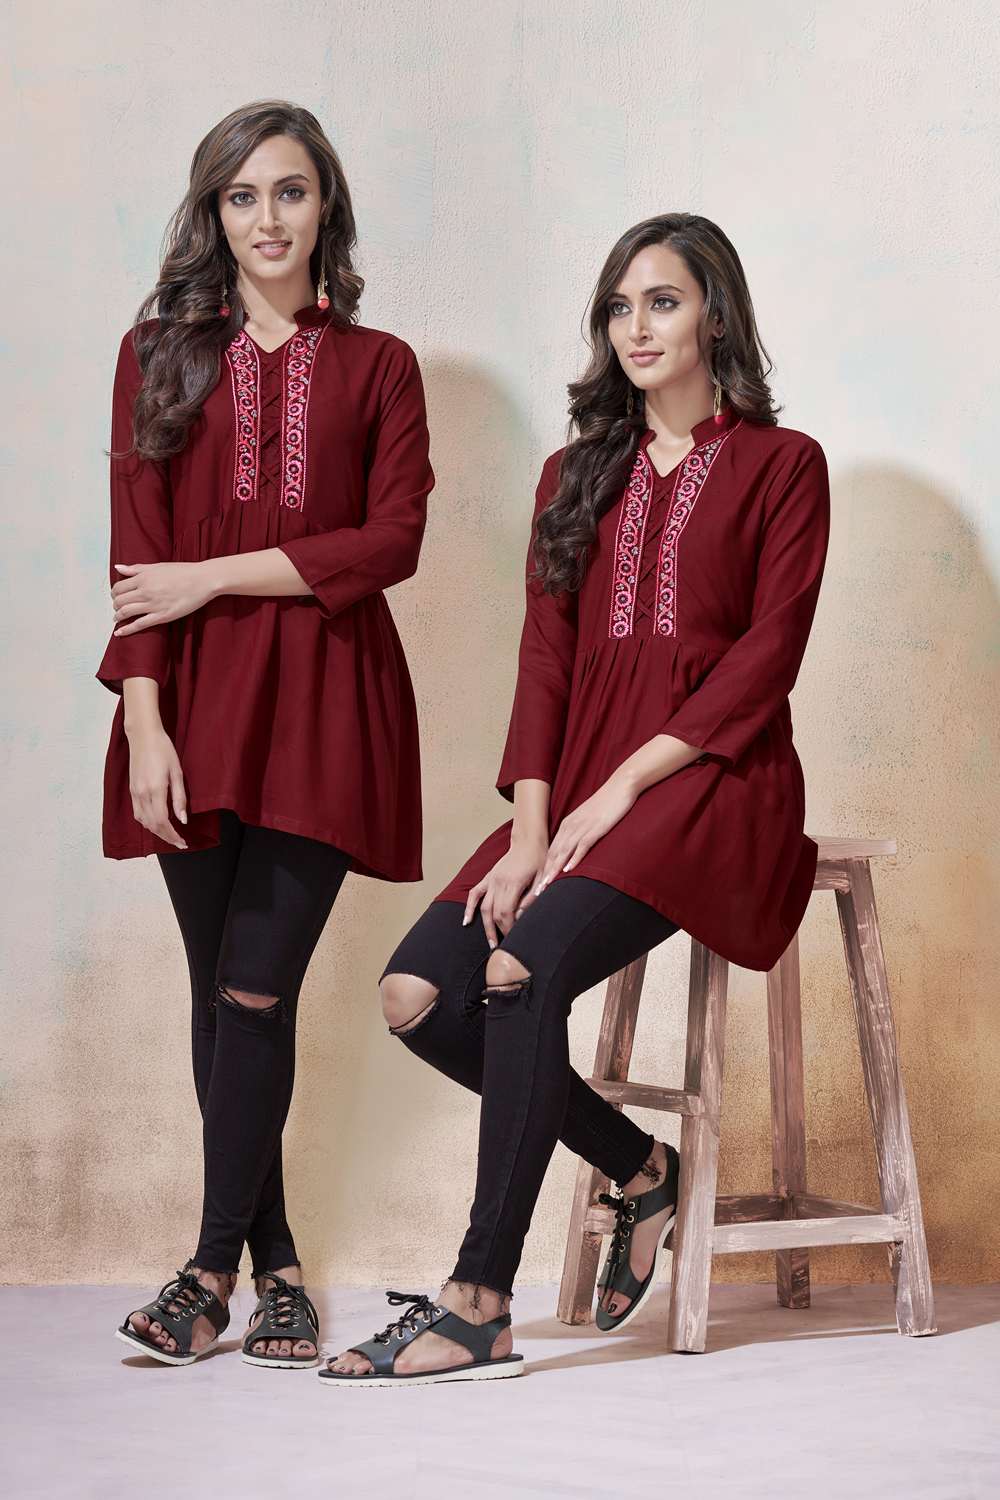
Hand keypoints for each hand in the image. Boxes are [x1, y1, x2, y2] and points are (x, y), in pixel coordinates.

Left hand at [111, 561, 214, 633]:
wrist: (203, 580)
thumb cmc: (183, 572)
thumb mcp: (157, 566)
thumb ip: (136, 568)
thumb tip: (118, 567)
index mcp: (143, 577)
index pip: (119, 587)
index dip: (114, 593)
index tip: (117, 596)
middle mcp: (145, 591)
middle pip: (120, 601)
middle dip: (116, 605)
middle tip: (118, 607)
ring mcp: (153, 605)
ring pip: (126, 613)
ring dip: (118, 616)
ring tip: (118, 618)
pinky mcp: (162, 616)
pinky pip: (139, 625)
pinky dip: (126, 630)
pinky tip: (119, 633)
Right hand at [125, 722, 188, 848]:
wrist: (143, 736)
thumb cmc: (163, 750)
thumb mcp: (177, 772)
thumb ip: (180, 798)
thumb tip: (183, 820)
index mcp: (155, 790)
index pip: (163, 822)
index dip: (173, 835)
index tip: (183, 842)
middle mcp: (142, 794)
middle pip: (153, 825)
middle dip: (166, 837)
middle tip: (180, 843)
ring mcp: (134, 793)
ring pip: (143, 822)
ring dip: (156, 832)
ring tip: (170, 835)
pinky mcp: (131, 790)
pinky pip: (137, 813)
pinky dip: (147, 823)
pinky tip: (156, 823)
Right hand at [463, 830, 548, 947]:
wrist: (528, 841)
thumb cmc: (538, 859)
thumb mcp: (542, 877)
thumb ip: (532, 896)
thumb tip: (522, 916)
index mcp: (513, 882)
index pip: (506, 912)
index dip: (509, 928)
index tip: (515, 939)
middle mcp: (499, 882)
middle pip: (495, 913)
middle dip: (500, 931)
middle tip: (507, 946)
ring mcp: (491, 879)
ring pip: (484, 907)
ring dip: (487, 927)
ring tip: (491, 943)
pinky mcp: (488, 877)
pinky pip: (474, 894)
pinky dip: (469, 908)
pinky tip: (466, 921)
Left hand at [533, 774, 637, 895]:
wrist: (620, 786)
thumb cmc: (606, 804)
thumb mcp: (588, 818)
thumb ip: (579, 832)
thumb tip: (575, 848)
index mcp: (567, 825)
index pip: (551, 850)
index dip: (543, 869)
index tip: (537, 885)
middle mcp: (571, 826)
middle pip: (553, 854)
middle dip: (544, 874)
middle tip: (536, 893)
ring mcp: (583, 827)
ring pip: (564, 852)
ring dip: (554, 870)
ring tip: (546, 887)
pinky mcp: (596, 827)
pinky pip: (582, 845)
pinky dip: (575, 858)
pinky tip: (569, 869)